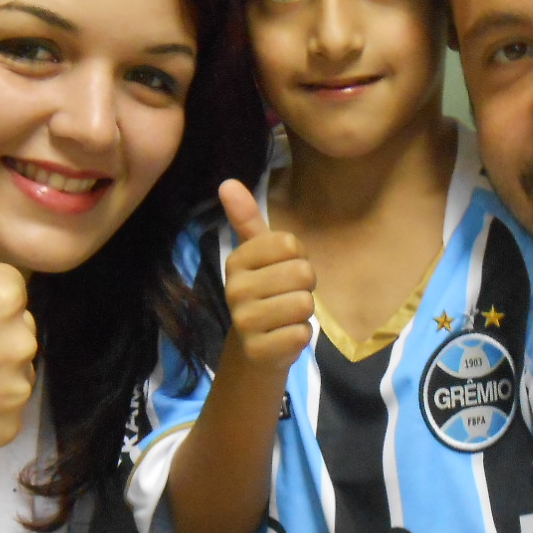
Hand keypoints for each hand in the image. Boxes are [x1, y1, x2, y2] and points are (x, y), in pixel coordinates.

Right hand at [219, 179, 314, 372]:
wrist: (256, 347)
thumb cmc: (265, 293)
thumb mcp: (257, 256)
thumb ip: (247, 219)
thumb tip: (227, 182)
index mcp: (237, 260)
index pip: (291, 245)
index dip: (299, 258)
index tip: (283, 270)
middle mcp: (236, 289)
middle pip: (302, 273)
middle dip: (305, 287)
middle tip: (287, 296)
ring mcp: (245, 321)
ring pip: (304, 304)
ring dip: (304, 313)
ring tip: (285, 316)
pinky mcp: (259, 350)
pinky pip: (302, 334)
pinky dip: (301, 336)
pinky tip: (284, 337)